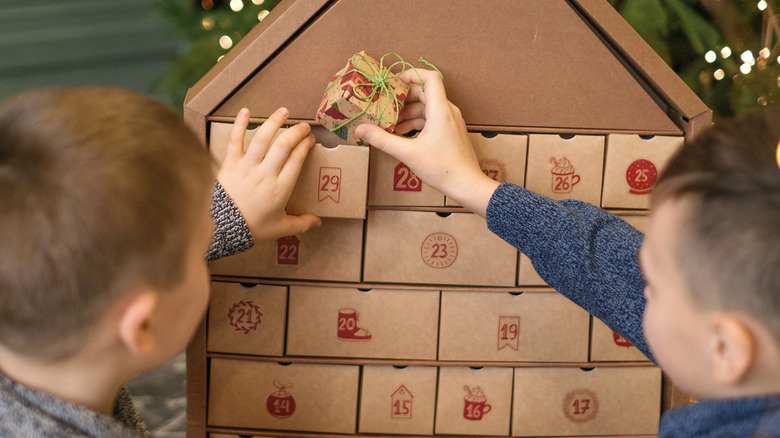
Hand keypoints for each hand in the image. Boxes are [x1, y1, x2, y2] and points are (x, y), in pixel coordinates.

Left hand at [217, 107, 320, 240]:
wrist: (223, 229)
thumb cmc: (252, 228)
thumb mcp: (280, 229)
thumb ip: (301, 224)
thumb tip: (319, 222)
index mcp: (281, 188)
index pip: (297, 160)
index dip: (305, 146)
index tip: (310, 140)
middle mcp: (266, 174)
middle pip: (284, 146)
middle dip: (296, 132)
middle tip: (303, 126)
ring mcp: (247, 167)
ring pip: (263, 139)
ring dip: (275, 122)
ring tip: (284, 111)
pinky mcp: (230, 164)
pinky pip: (235, 141)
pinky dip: (240, 124)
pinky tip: (245, 111)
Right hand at [355, 69, 498, 216]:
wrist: (467, 185)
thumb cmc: (441, 168)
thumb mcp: (408, 153)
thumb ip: (383, 139)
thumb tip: (360, 129)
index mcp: (440, 110)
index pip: (430, 77)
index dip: (412, 74)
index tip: (395, 82)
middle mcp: (448, 111)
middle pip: (425, 92)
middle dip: (404, 97)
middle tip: (387, 105)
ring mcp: (452, 121)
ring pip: (428, 107)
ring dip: (409, 112)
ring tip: (392, 124)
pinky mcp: (452, 132)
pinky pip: (433, 119)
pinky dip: (418, 122)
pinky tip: (404, 134)